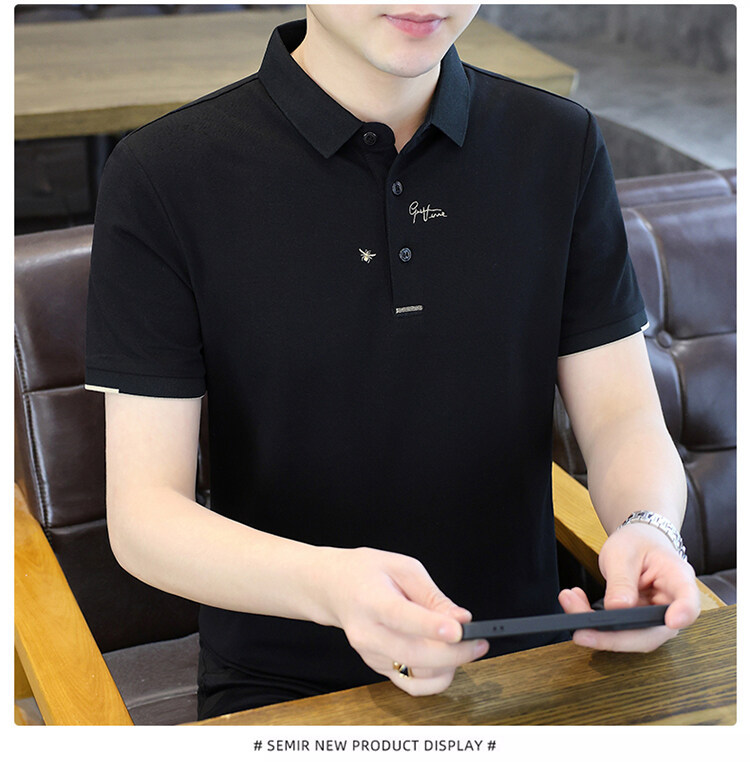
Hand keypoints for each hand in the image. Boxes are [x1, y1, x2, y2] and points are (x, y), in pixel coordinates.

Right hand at [321, 547, 488, 695]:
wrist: (334, 588)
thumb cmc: (367, 573)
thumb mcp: (402, 567)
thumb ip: (432, 595)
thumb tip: (461, 619)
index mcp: (372, 600)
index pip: (401, 617)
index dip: (431, 626)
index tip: (459, 629)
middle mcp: (368, 633)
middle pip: (414, 654)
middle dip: (455, 653)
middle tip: (479, 642)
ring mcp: (371, 655)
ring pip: (418, 675)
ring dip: (449, 666)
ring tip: (462, 646)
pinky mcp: (377, 668)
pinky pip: (413, 684)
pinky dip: (435, 678)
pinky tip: (446, 661)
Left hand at [559, 523, 700, 651]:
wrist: (637, 542)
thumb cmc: (637, 542)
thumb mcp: (624, 552)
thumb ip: (621, 580)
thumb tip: (618, 608)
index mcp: (678, 579)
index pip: (689, 602)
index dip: (683, 614)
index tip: (671, 621)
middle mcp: (672, 605)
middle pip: (651, 632)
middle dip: (612, 635)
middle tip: (579, 629)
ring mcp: (656, 619)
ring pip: (630, 637)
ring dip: (596, 628)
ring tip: (569, 600)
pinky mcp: (638, 624)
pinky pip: (617, 631)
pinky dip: (592, 621)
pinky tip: (575, 603)